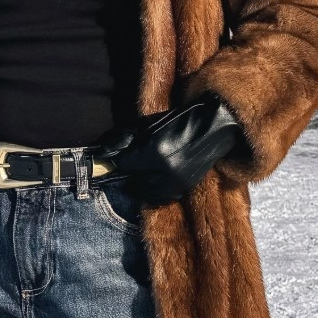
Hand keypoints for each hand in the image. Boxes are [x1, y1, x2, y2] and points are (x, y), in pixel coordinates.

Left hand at [101, 95, 248, 205]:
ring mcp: (175, 183)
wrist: (213, 129)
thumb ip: (127, 140)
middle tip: (137, 161)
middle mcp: (164, 171)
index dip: (121, 159)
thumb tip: (104, 152)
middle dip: (132, 170)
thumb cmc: (180, 121)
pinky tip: (159, 176)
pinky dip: (156, 188)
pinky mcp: (183, 189)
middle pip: (133, 179)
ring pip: (145, 190)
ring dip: (143, 181)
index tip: (120, 156)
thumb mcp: (150, 126)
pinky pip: (160, 196)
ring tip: (149, 168)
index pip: (124, 164)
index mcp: (154, 152)